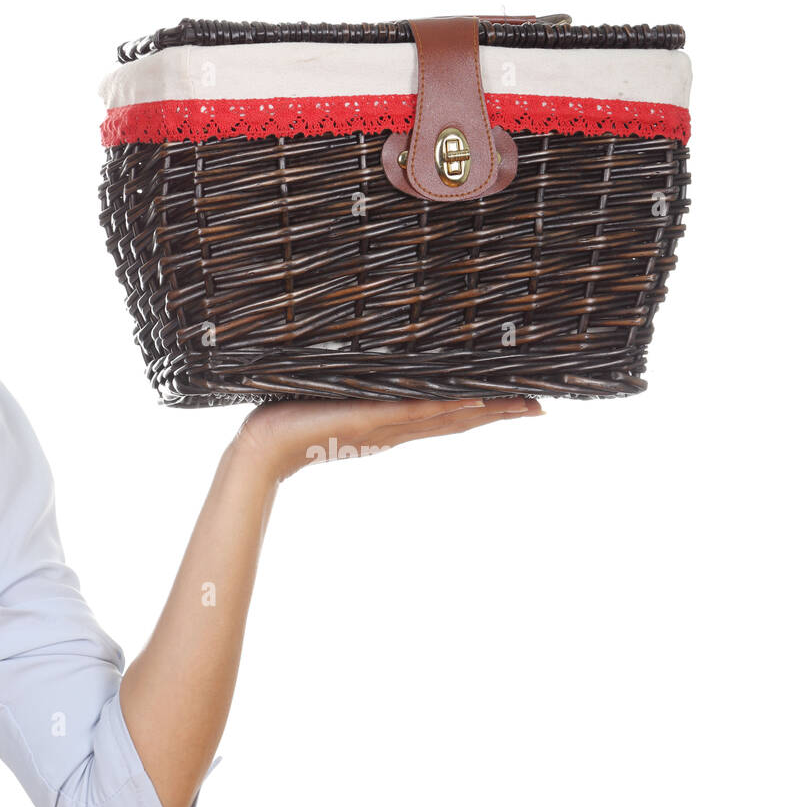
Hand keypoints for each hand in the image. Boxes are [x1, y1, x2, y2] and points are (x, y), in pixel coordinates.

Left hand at [232, 395, 543, 482]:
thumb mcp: (337, 394)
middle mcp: (398, 426)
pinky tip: (473, 400)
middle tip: (542, 408)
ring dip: (487, 411)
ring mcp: (387, 424)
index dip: (489, 408)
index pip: (452, 413)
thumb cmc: (292, 418)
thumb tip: (378, 360)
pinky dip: (445, 408)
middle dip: (503, 412)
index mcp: (395, 421)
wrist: (264, 446)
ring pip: (449, 415)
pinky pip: (415, 412)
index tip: (523, 402)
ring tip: (524, 406)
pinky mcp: (368, 419)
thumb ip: (361, 382)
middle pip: (462, 418)